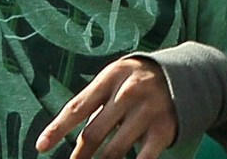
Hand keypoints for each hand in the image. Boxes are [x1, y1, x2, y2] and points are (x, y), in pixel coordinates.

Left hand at [36, 56, 177, 158]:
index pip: (77, 107)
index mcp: (110, 77)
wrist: (185, 75)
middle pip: (94, 134)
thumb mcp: (114, 80)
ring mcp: (147, 112)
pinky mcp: (164, 130)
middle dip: (78, 156)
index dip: (57, 129)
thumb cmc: (136, 81)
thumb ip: (94, 103)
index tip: (41, 146)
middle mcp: (128, 93)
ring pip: (114, 151)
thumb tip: (72, 140)